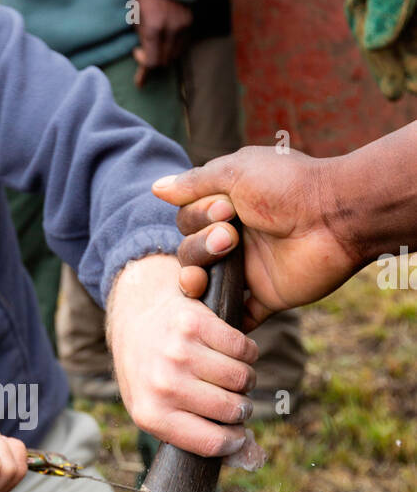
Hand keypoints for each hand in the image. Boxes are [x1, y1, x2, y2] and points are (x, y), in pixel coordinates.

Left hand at [107, 254, 257, 457]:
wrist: (134, 319)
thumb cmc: (149, 373)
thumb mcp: (159, 412)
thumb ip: (202, 438)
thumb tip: (253, 457)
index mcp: (151, 415)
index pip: (212, 442)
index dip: (234, 441)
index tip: (237, 433)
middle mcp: (163, 384)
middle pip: (232, 409)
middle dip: (242, 407)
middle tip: (233, 399)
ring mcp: (178, 352)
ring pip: (242, 378)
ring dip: (245, 379)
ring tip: (230, 376)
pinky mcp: (194, 323)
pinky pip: (243, 348)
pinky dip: (246, 352)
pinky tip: (230, 353)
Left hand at [133, 0, 192, 85]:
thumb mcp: (135, 15)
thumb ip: (140, 37)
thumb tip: (142, 56)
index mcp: (154, 28)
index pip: (152, 62)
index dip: (144, 68)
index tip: (137, 64)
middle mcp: (171, 29)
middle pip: (164, 61)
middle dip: (153, 60)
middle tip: (142, 51)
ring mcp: (183, 26)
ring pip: (175, 55)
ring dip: (164, 54)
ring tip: (154, 43)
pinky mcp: (190, 22)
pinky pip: (183, 44)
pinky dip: (173, 47)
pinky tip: (165, 38)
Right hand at [152, 146, 358, 328]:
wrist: (336, 216)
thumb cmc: (287, 187)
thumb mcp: (235, 172)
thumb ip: (194, 183)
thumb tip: (156, 187)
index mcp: (229, 207)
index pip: (188, 221)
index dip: (196, 218)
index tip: (225, 208)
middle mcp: (236, 239)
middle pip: (190, 253)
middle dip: (200, 247)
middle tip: (231, 237)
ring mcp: (250, 270)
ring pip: (206, 284)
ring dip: (201, 278)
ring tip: (218, 266)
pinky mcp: (267, 297)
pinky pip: (239, 316)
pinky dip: (226, 319)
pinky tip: (211, 314)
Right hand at [345, 0, 416, 100]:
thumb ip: (389, 4)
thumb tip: (376, 43)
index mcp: (364, 8)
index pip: (375, 46)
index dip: (388, 73)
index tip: (399, 94)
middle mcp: (379, 13)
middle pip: (394, 50)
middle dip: (407, 70)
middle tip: (416, 89)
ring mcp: (400, 9)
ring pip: (409, 42)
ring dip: (414, 58)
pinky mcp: (412, 5)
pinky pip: (415, 30)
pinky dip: (416, 43)